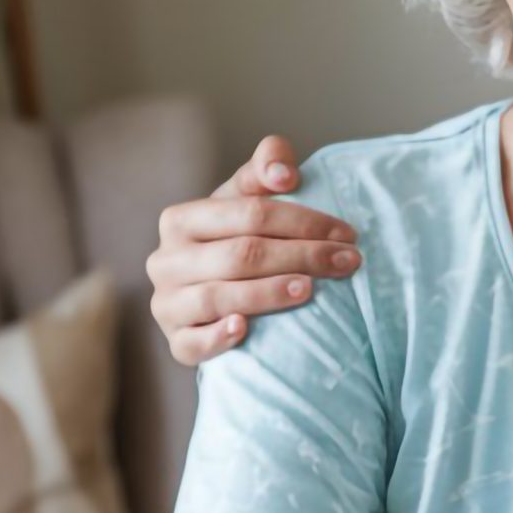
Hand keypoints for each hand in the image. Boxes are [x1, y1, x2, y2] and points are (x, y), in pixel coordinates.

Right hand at [147, 135, 365, 364]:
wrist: (205, 296)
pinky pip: (191, 343)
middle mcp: (165, 261)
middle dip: (301, 256)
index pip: (250, 214)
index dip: (303, 221)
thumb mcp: (245, 199)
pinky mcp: (174, 342)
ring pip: (218, 296)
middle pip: (241, 254)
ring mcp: (167, 305)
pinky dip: (217, 337)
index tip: (347, 233)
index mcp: (180, 219)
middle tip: (347, 262)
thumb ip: (265, 168)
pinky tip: (245, 329)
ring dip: (268, 293)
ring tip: (311, 290)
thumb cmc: (233, 240)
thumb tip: (285, 173)